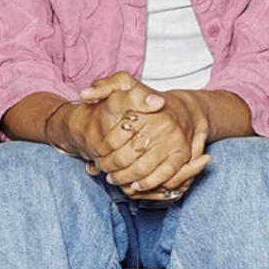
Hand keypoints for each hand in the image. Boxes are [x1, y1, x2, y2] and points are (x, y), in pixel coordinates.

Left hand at [76, 72, 211, 199]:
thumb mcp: (124, 83)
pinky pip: (162, 175)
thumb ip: (103, 86)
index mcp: (143, 108)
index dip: (101, 149)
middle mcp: (159, 123)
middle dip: (110, 166)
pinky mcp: (182, 153)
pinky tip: (135, 185)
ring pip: (141, 169)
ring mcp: (172, 139)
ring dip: (124, 178)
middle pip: (125, 156)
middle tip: (103, 168)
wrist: (183, 109)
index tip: (96, 151)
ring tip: (114, 178)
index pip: (112, 138)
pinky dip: (147, 184)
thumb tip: (85, 94)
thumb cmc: (146, 98)